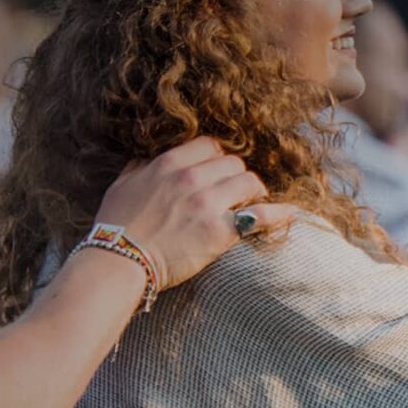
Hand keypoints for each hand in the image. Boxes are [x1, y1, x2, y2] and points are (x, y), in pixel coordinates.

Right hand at [93, 137, 298, 286]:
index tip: (218, 171)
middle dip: (235, 176)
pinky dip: (279, 213)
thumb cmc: (117, 225)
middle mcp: (192, 178)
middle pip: (234, 163)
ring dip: (252, 192)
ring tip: (248, 204)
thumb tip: (150, 158)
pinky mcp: (220, 231)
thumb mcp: (122, 184)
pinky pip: (261, 215)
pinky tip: (290, 213)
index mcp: (170, 163)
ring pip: (250, 181)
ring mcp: (208, 203)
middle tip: (232, 193)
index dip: (218, 158)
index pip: (211, 145)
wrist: (119, 261)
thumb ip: (141, 165)